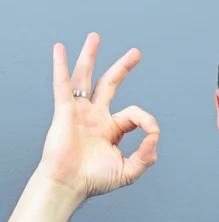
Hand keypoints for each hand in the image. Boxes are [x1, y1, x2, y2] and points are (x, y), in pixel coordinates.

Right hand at [37, 32, 159, 201]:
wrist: (70, 184)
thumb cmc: (94, 180)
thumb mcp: (128, 170)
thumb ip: (146, 156)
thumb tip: (155, 137)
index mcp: (111, 129)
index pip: (134, 113)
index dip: (147, 120)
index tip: (152, 133)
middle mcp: (95, 117)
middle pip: (110, 84)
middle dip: (123, 67)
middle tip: (136, 53)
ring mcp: (80, 112)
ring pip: (86, 77)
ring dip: (90, 56)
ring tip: (95, 37)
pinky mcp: (65, 111)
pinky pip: (63, 84)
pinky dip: (60, 66)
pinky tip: (60, 49)